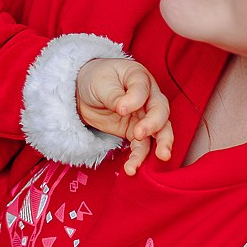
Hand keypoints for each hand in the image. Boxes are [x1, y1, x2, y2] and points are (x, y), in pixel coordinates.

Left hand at [77, 56, 174, 171]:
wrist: (83, 92)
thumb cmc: (96, 79)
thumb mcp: (100, 82)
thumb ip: (114, 95)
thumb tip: (124, 109)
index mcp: (139, 77)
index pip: (143, 89)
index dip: (134, 100)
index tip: (120, 108)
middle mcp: (148, 97)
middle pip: (160, 111)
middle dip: (155, 124)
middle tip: (141, 133)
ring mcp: (144, 116)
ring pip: (159, 131)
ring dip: (161, 144)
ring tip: (162, 156)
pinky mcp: (136, 132)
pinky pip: (142, 146)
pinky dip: (139, 157)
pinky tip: (132, 168)